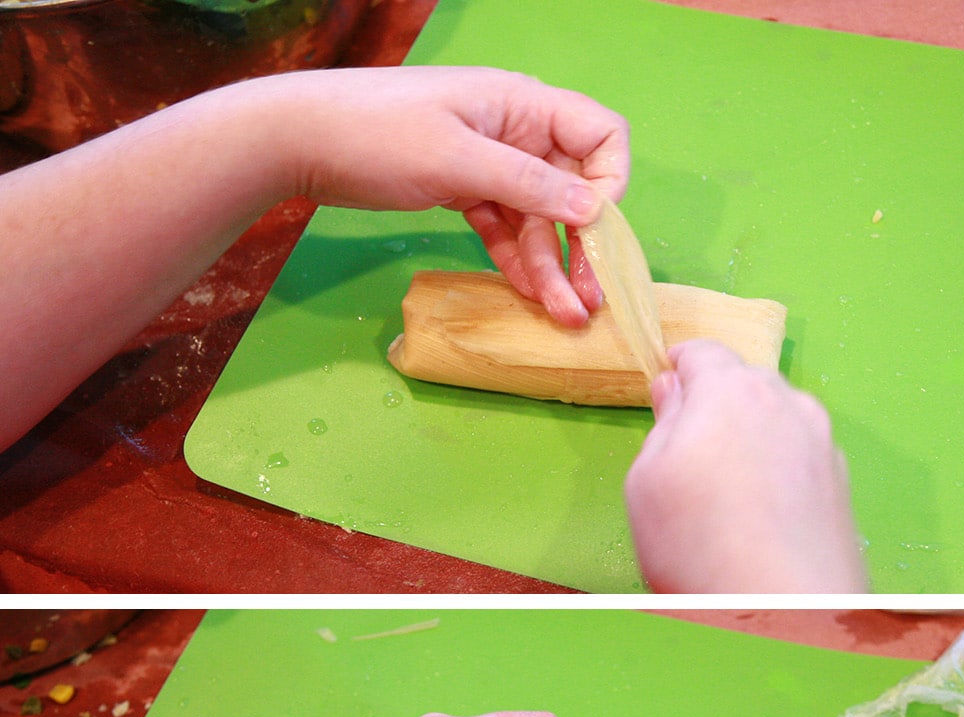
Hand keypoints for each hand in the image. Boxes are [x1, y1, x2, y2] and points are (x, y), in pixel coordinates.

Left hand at [273, 67, 627, 325]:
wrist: (304, 141)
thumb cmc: (379, 133)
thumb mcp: (458, 159)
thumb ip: (527, 185)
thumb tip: (592, 209)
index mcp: (523, 104)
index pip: (599, 134)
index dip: (610, 181)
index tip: (596, 228)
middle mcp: (515, 131)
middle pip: (571, 190)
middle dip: (583, 245)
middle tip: (590, 300)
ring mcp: (490, 163)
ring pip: (538, 220)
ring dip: (552, 267)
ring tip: (563, 316)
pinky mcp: (464, 191)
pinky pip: (505, 229)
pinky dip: (518, 261)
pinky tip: (530, 295)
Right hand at [624, 339, 867, 592]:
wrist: (787, 613)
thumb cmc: (702, 549)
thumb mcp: (648, 482)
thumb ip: (661, 424)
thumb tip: (674, 391)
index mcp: (731, 390)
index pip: (703, 352)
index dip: (679, 366)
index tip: (668, 383)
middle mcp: (787, 403)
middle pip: (745, 384)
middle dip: (716, 406)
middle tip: (689, 454)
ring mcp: (822, 443)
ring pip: (777, 422)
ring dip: (752, 440)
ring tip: (728, 496)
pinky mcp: (841, 484)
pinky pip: (801, 460)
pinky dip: (779, 474)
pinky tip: (761, 518)